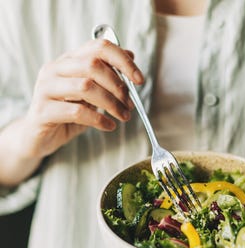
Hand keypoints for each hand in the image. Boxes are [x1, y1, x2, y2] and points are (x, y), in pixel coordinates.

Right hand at [20, 39, 143, 159]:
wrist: (39, 137)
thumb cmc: (67, 114)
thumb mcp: (91, 94)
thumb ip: (106, 76)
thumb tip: (130, 56)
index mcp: (68, 61)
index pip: (98, 47)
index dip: (122, 61)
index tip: (139, 80)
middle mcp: (55, 69)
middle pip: (93, 65)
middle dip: (118, 86)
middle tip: (129, 104)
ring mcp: (46, 88)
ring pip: (85, 86)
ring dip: (111, 103)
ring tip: (123, 116)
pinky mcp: (43, 111)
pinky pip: (76, 112)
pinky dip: (98, 119)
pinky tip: (109, 126)